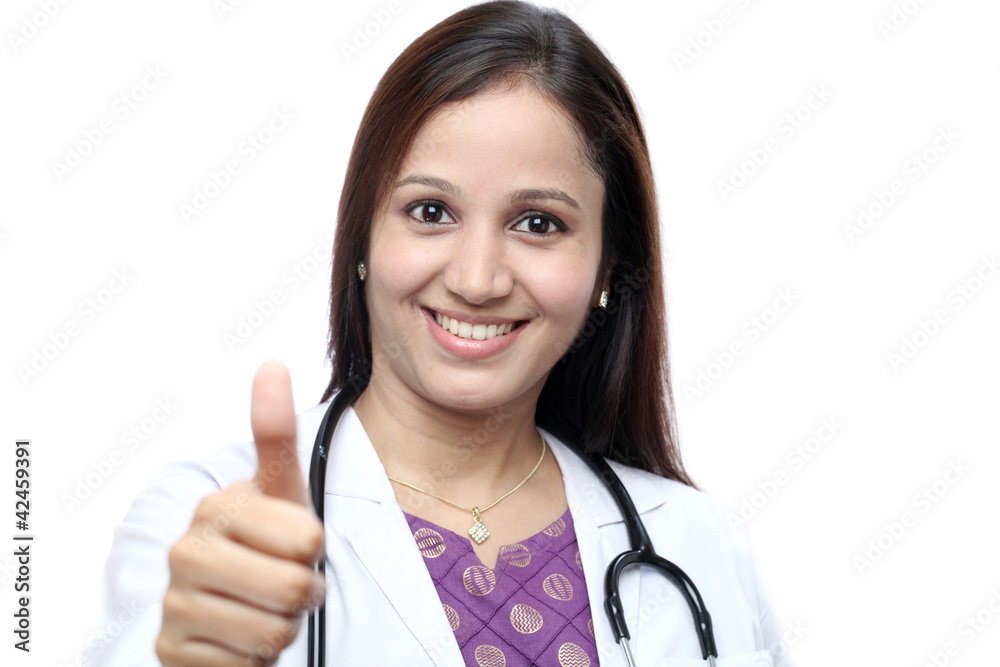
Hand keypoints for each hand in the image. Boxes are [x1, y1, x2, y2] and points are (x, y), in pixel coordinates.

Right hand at [157, 360, 324, 665]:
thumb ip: (276, 433)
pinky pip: (244, 666)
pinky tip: (241, 637)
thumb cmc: (268, 539)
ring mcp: (175, 604)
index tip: (297, 544)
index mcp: (217, 508)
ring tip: (265, 607)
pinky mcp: (172, 652)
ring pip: (272, 632)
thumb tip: (272, 363)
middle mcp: (185, 552)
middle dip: (304, 593)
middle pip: (293, 588)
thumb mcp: (282, 490)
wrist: (230, 602)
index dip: (315, 549)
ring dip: (282, 627)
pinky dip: (255, 659)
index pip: (307, 540)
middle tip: (288, 584)